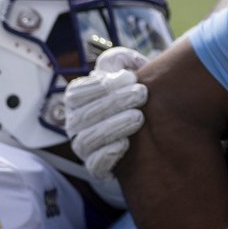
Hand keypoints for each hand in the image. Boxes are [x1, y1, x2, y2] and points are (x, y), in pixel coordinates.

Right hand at [64, 47, 149, 180]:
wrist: (152, 128)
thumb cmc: (135, 95)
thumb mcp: (129, 73)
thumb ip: (121, 61)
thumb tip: (123, 63)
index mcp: (77, 99)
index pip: (78, 92)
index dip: (103, 85)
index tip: (131, 78)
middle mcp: (75, 123)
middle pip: (84, 115)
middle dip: (114, 102)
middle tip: (142, 94)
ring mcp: (83, 147)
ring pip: (87, 140)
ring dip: (113, 126)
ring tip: (138, 117)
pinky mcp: (96, 167)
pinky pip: (94, 165)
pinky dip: (107, 155)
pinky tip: (125, 144)